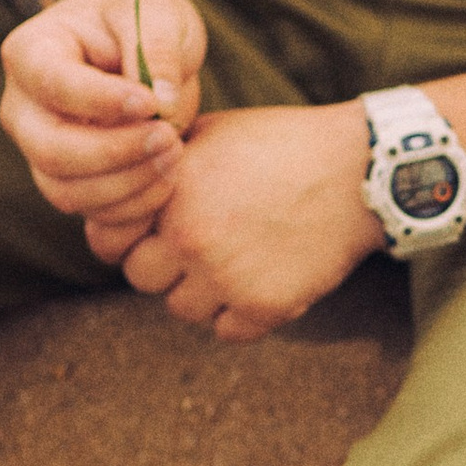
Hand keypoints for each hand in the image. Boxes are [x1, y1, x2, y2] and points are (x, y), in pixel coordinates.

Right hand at [0, 0, 205, 231]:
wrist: (145, 47)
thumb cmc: (144, 18)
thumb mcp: (159, 12)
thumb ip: (158, 50)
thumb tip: (161, 105)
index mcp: (31, 52)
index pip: (53, 85)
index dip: (103, 102)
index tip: (152, 103)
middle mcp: (22, 108)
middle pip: (51, 151)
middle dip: (116, 153)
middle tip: (169, 137)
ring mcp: (40, 151)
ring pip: (68, 193)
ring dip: (129, 186)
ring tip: (175, 154)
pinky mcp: (69, 183)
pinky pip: (92, 214)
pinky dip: (133, 210)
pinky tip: (167, 180)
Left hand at [91, 99, 384, 342]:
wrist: (359, 171)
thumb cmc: (284, 143)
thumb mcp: (212, 133)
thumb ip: (163, 163)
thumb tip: (124, 185)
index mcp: (170, 193)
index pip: (107, 242)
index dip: (128, 237)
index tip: (155, 231)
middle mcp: (189, 238)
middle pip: (142, 278)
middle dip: (164, 264)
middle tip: (201, 246)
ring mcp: (226, 276)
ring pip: (183, 309)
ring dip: (203, 292)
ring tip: (237, 261)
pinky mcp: (264, 306)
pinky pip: (227, 332)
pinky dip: (240, 314)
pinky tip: (262, 281)